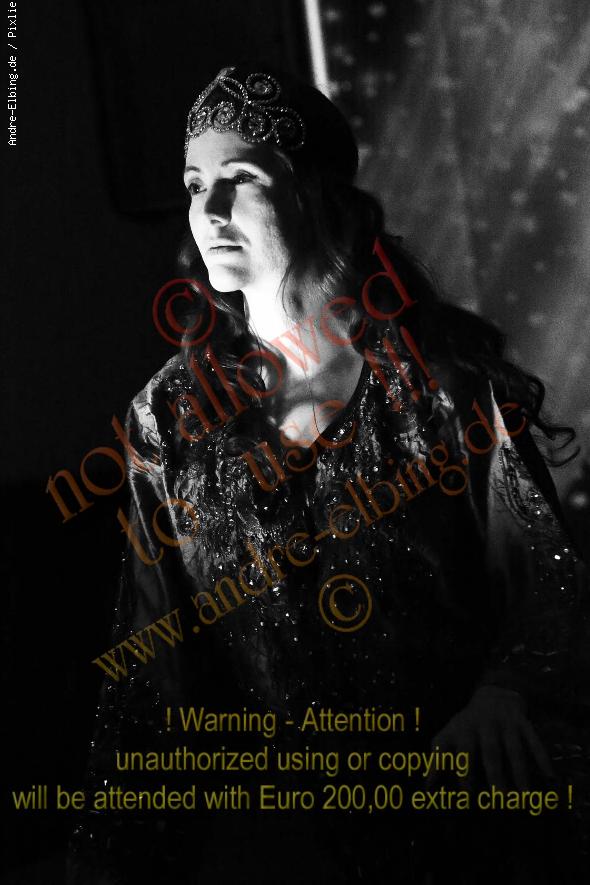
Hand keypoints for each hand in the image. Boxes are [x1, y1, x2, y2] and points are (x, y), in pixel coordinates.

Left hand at [431, 685, 555, 789]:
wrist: (492, 694)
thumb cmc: (466, 724)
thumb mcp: (449, 734)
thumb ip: (438, 758)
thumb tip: (426, 786)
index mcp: (463, 729)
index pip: (462, 753)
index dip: (464, 773)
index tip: (467, 797)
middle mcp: (484, 724)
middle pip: (490, 752)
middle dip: (494, 775)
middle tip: (498, 802)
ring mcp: (505, 722)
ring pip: (514, 749)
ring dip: (520, 772)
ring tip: (524, 797)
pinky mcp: (522, 721)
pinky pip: (534, 740)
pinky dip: (541, 757)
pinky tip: (549, 776)